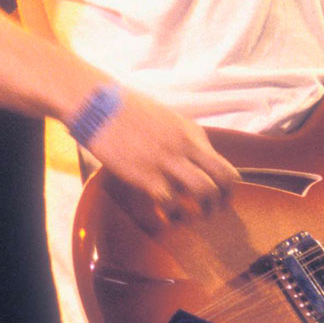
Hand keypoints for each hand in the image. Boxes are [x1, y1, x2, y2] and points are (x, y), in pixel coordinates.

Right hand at [81, 88, 238, 222]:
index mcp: (192, 132)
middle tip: (212, 212)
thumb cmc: (127, 111)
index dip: (224, 188)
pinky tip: (165, 215)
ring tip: (190, 218)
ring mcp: (168, 160)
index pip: (223, 165)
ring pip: (205, 191)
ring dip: (202, 211)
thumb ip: (181, 139)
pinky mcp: (147, 174)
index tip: (216, 198)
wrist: (99, 105)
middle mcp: (186, 145)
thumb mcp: (165, 119)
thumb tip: (186, 161)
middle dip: (223, 201)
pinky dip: (172, 214)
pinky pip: (171, 202)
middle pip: (224, 178)